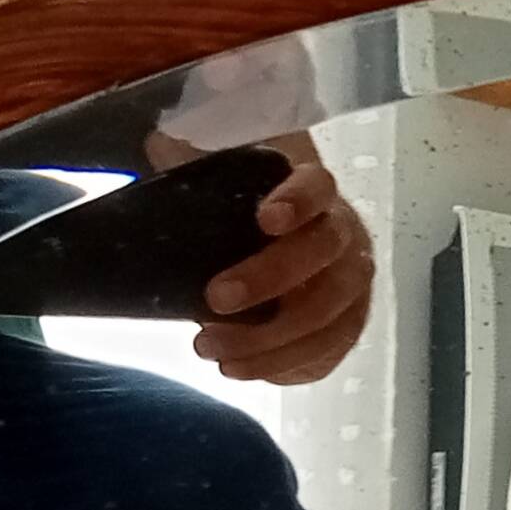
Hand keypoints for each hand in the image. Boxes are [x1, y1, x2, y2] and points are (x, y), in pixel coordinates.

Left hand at [194, 138, 375, 386]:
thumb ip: (196, 160)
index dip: (298, 202)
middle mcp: (345, 238)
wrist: (291, 251)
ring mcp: (352, 288)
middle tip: (214, 298)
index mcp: (316, 192)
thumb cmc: (253, 213)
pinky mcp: (345, 330)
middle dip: (270, 279)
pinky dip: (280, 367)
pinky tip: (238, 368)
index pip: (318, 188)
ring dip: (267, 340)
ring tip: (207, 347)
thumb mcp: (225, 180)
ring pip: (326, 318)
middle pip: (323, 257)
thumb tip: (158, 141)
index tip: (265, 219)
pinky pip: (324, 354)